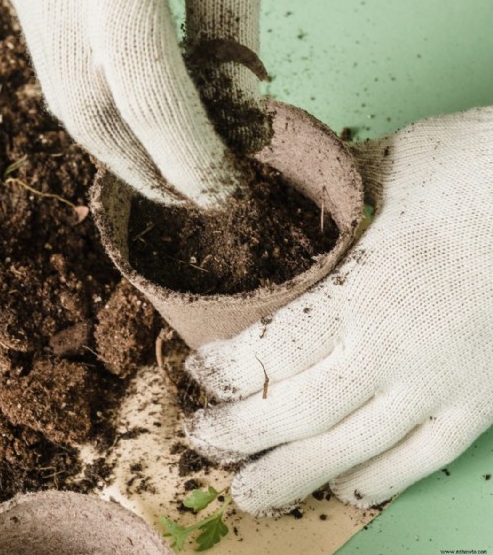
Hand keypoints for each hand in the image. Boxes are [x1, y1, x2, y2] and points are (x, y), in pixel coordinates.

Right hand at [0, 0, 272, 208]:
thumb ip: (231, 37)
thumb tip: (234, 118)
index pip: (152, 98)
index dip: (191, 160)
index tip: (225, 192)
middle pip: (93, 118)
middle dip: (146, 172)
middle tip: (193, 199)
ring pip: (63, 101)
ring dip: (117, 148)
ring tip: (164, 170)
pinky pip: (52, 65)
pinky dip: (97, 105)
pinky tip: (130, 117)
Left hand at [185, 107, 492, 513]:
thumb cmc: (476, 173)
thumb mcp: (388, 166)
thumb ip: (326, 197)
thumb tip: (272, 188)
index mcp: (365, 292)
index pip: (273, 352)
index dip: (228, 371)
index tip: (198, 373)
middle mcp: (397, 350)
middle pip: (301, 411)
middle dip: (241, 433)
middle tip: (200, 438)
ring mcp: (442, 384)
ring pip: (354, 447)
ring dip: (293, 474)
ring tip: (249, 495)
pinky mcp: (481, 399)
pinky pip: (425, 457)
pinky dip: (381, 478)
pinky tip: (346, 488)